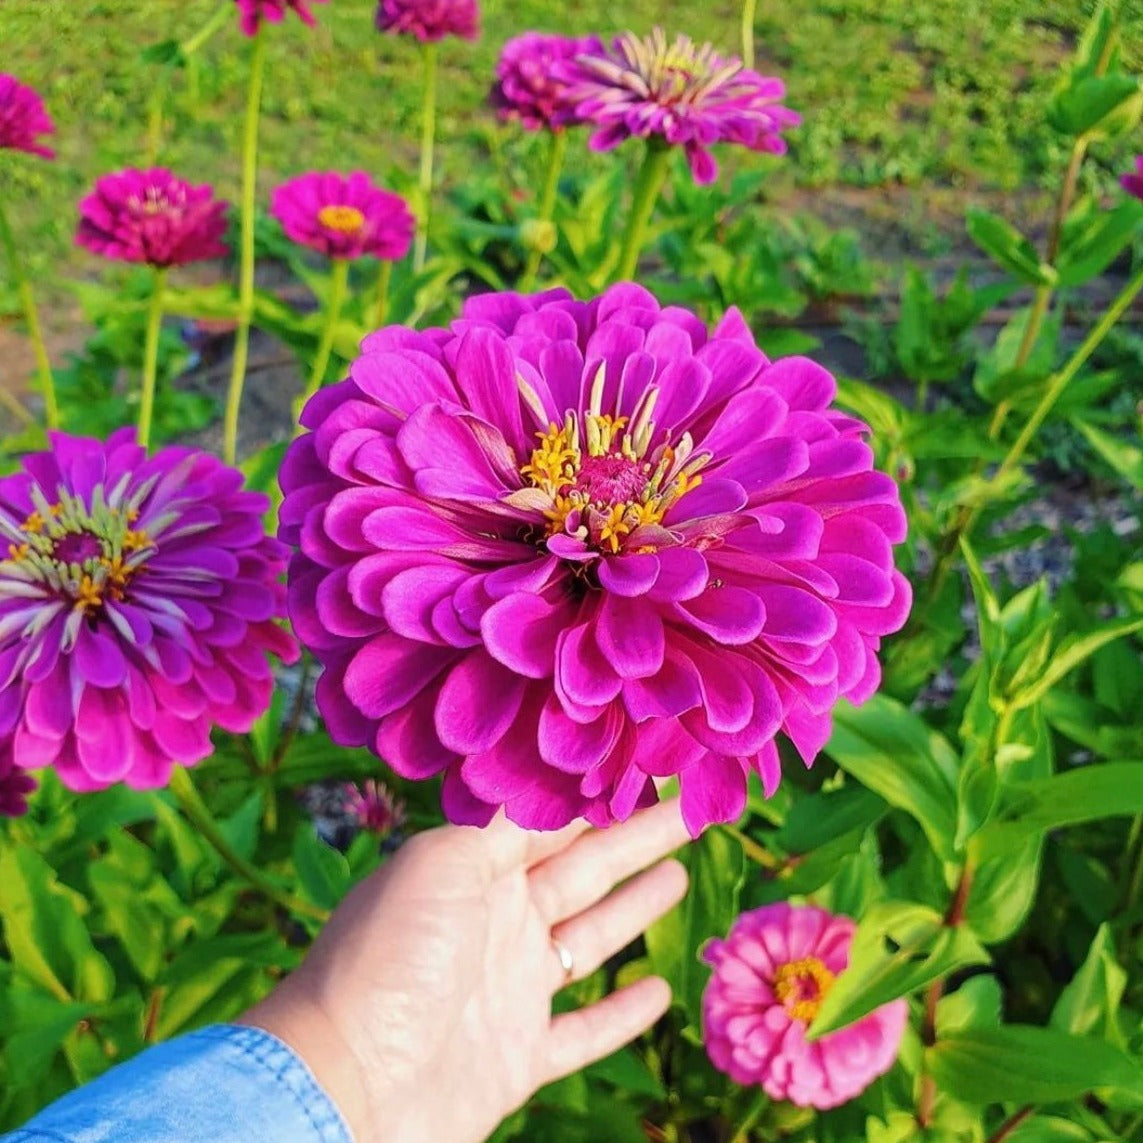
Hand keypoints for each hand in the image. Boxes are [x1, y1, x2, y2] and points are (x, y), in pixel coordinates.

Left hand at [242, 800, 690, 1142]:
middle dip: (636, 838)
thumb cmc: (388, 960)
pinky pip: (583, 1030)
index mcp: (473, 870)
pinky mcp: (518, 1056)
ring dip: (634, 908)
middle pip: (584, 869)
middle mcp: (494, 921)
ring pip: (590, 939)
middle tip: (691, 807)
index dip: (601, 795)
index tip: (648, 767)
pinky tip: (659, 992)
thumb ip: (499, 823)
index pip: (551, 820)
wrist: (346, 1084)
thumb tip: (545, 774)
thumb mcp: (442, 865)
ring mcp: (508, 990)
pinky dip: (621, 1015)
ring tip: (679, 873)